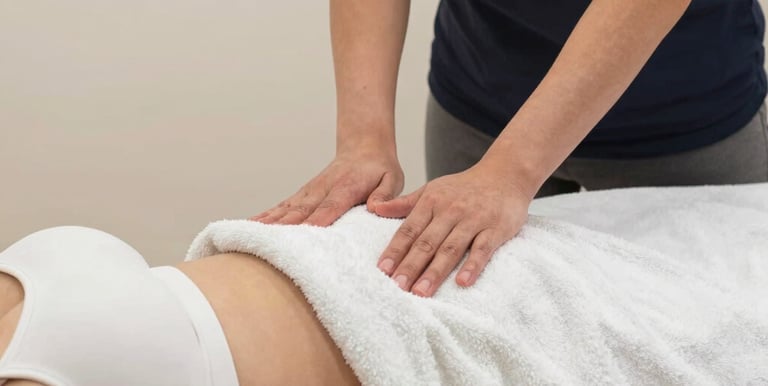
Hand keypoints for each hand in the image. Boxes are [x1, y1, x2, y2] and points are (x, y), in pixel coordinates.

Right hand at [251, 146, 403, 225]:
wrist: (364, 146)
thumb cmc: (379, 169)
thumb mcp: (392, 178)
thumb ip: (386, 194)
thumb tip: (376, 207)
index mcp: (347, 187)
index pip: (331, 206)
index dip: (318, 219)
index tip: (305, 234)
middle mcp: (323, 188)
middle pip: (302, 210)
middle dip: (286, 227)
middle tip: (270, 244)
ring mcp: (309, 191)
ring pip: (287, 208)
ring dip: (270, 222)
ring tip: (252, 235)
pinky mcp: (302, 195)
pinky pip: (282, 206)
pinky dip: (266, 216)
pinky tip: (251, 225)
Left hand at [373, 162, 531, 296]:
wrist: (505, 174)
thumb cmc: (464, 188)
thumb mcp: (432, 190)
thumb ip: (404, 203)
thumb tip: (374, 208)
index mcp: (431, 202)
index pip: (409, 230)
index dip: (395, 250)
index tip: (382, 270)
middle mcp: (450, 211)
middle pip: (427, 242)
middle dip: (411, 265)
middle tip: (397, 287)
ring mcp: (473, 220)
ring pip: (451, 248)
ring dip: (435, 271)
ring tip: (421, 292)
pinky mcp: (495, 229)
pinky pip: (483, 249)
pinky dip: (473, 265)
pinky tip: (462, 282)